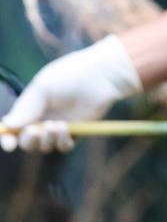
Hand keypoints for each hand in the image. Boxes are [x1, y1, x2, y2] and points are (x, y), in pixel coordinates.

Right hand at [0, 34, 141, 152]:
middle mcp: (44, 118)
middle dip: (29, 140)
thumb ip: (25, 107)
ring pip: (45, 146)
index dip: (7, 138)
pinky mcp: (78, 131)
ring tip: (58, 125)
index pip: (13, 127)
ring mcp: (60, 126)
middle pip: (27, 141)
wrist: (101, 75)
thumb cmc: (71, 75)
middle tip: (37, 130)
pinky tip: (68, 129)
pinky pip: (64, 147)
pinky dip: (62, 142)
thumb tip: (8, 125)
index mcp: (31, 106)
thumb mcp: (43, 87)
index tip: (9, 144)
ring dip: (48, 140)